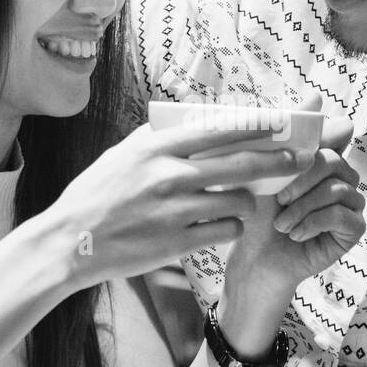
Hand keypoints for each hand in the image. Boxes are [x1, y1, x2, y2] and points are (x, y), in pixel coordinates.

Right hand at [50, 121, 312, 287]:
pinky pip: (226, 231)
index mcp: (156, 147)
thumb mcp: (122, 155)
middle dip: (277, 162)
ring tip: (248, 201)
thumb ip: (158, 139)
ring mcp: (176, 210)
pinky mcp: (179, 243)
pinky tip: (227, 225)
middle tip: (297, 160)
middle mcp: (169, 175)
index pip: (220, 129)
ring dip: (251, 201)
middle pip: (242, 164)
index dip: (257, 125)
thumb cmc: (95, 195)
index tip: (281, 123)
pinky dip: (233, 227)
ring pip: (239, 201)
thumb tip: (194, 122)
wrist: (69, 243)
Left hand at [226, 96, 364, 289]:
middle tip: (279, 201)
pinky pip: (343, 215)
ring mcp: (351, 204)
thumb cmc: (256, 215)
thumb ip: (289, 135)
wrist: (253, 260)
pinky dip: (313, 224)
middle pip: (333, 161)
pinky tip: (295, 235)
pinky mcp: (354, 230)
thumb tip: (318, 95)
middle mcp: (341, 179)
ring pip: (338, 189)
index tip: (290, 164)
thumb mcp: (265, 170)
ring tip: (282, 224)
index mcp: (322, 161)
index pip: (327, 138)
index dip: (310, 148)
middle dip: (301, 180)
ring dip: (302, 207)